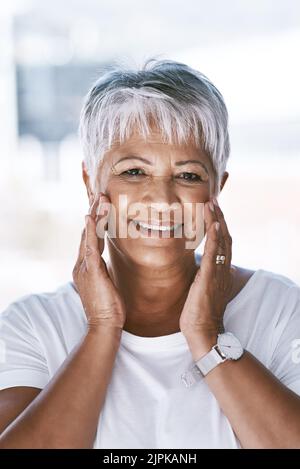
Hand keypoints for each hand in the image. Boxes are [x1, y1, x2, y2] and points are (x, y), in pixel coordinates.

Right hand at [72, 193, 125, 332]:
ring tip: (101, 198)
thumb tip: (107, 263)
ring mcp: (84, 267)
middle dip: (94, 212)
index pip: (91, 238)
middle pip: (87, 232)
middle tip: (101, 193)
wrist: (104, 325)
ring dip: (95, 215)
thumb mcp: (106, 283)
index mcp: (86, 266)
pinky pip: (90, 247)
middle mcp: (81, 264)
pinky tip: (91, 217)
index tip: (102, 205)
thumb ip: (104, 270)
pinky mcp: (90, 272)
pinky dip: (90, 230)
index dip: (96, 220)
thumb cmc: (109, 307)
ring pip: (88, 235)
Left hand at [179, 198, 234, 358]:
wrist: (202, 331)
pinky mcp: (210, 278)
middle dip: (219, 216)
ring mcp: (218, 273)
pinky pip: (215, 254)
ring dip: (217, 220)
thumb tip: (212, 267)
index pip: (222, 242)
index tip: (212, 208)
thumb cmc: (199, 312)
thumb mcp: (205, 289)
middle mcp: (223, 269)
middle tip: (213, 198)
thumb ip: (209, 275)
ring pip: (222, 241)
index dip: (218, 224)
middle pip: (224, 236)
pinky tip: (214, 224)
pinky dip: (216, 238)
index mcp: (221, 270)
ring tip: (212, 203)